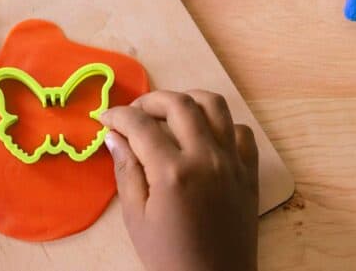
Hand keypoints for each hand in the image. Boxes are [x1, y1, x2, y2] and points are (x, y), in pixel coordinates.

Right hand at [100, 90, 259, 270]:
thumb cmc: (169, 258)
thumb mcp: (137, 219)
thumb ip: (126, 171)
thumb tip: (114, 136)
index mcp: (173, 172)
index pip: (140, 124)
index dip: (117, 115)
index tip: (105, 118)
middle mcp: (206, 158)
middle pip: (179, 103)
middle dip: (150, 100)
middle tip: (133, 114)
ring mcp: (233, 162)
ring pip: (215, 105)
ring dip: (188, 100)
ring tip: (168, 113)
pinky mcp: (249, 171)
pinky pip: (241, 131)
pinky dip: (221, 125)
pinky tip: (203, 137)